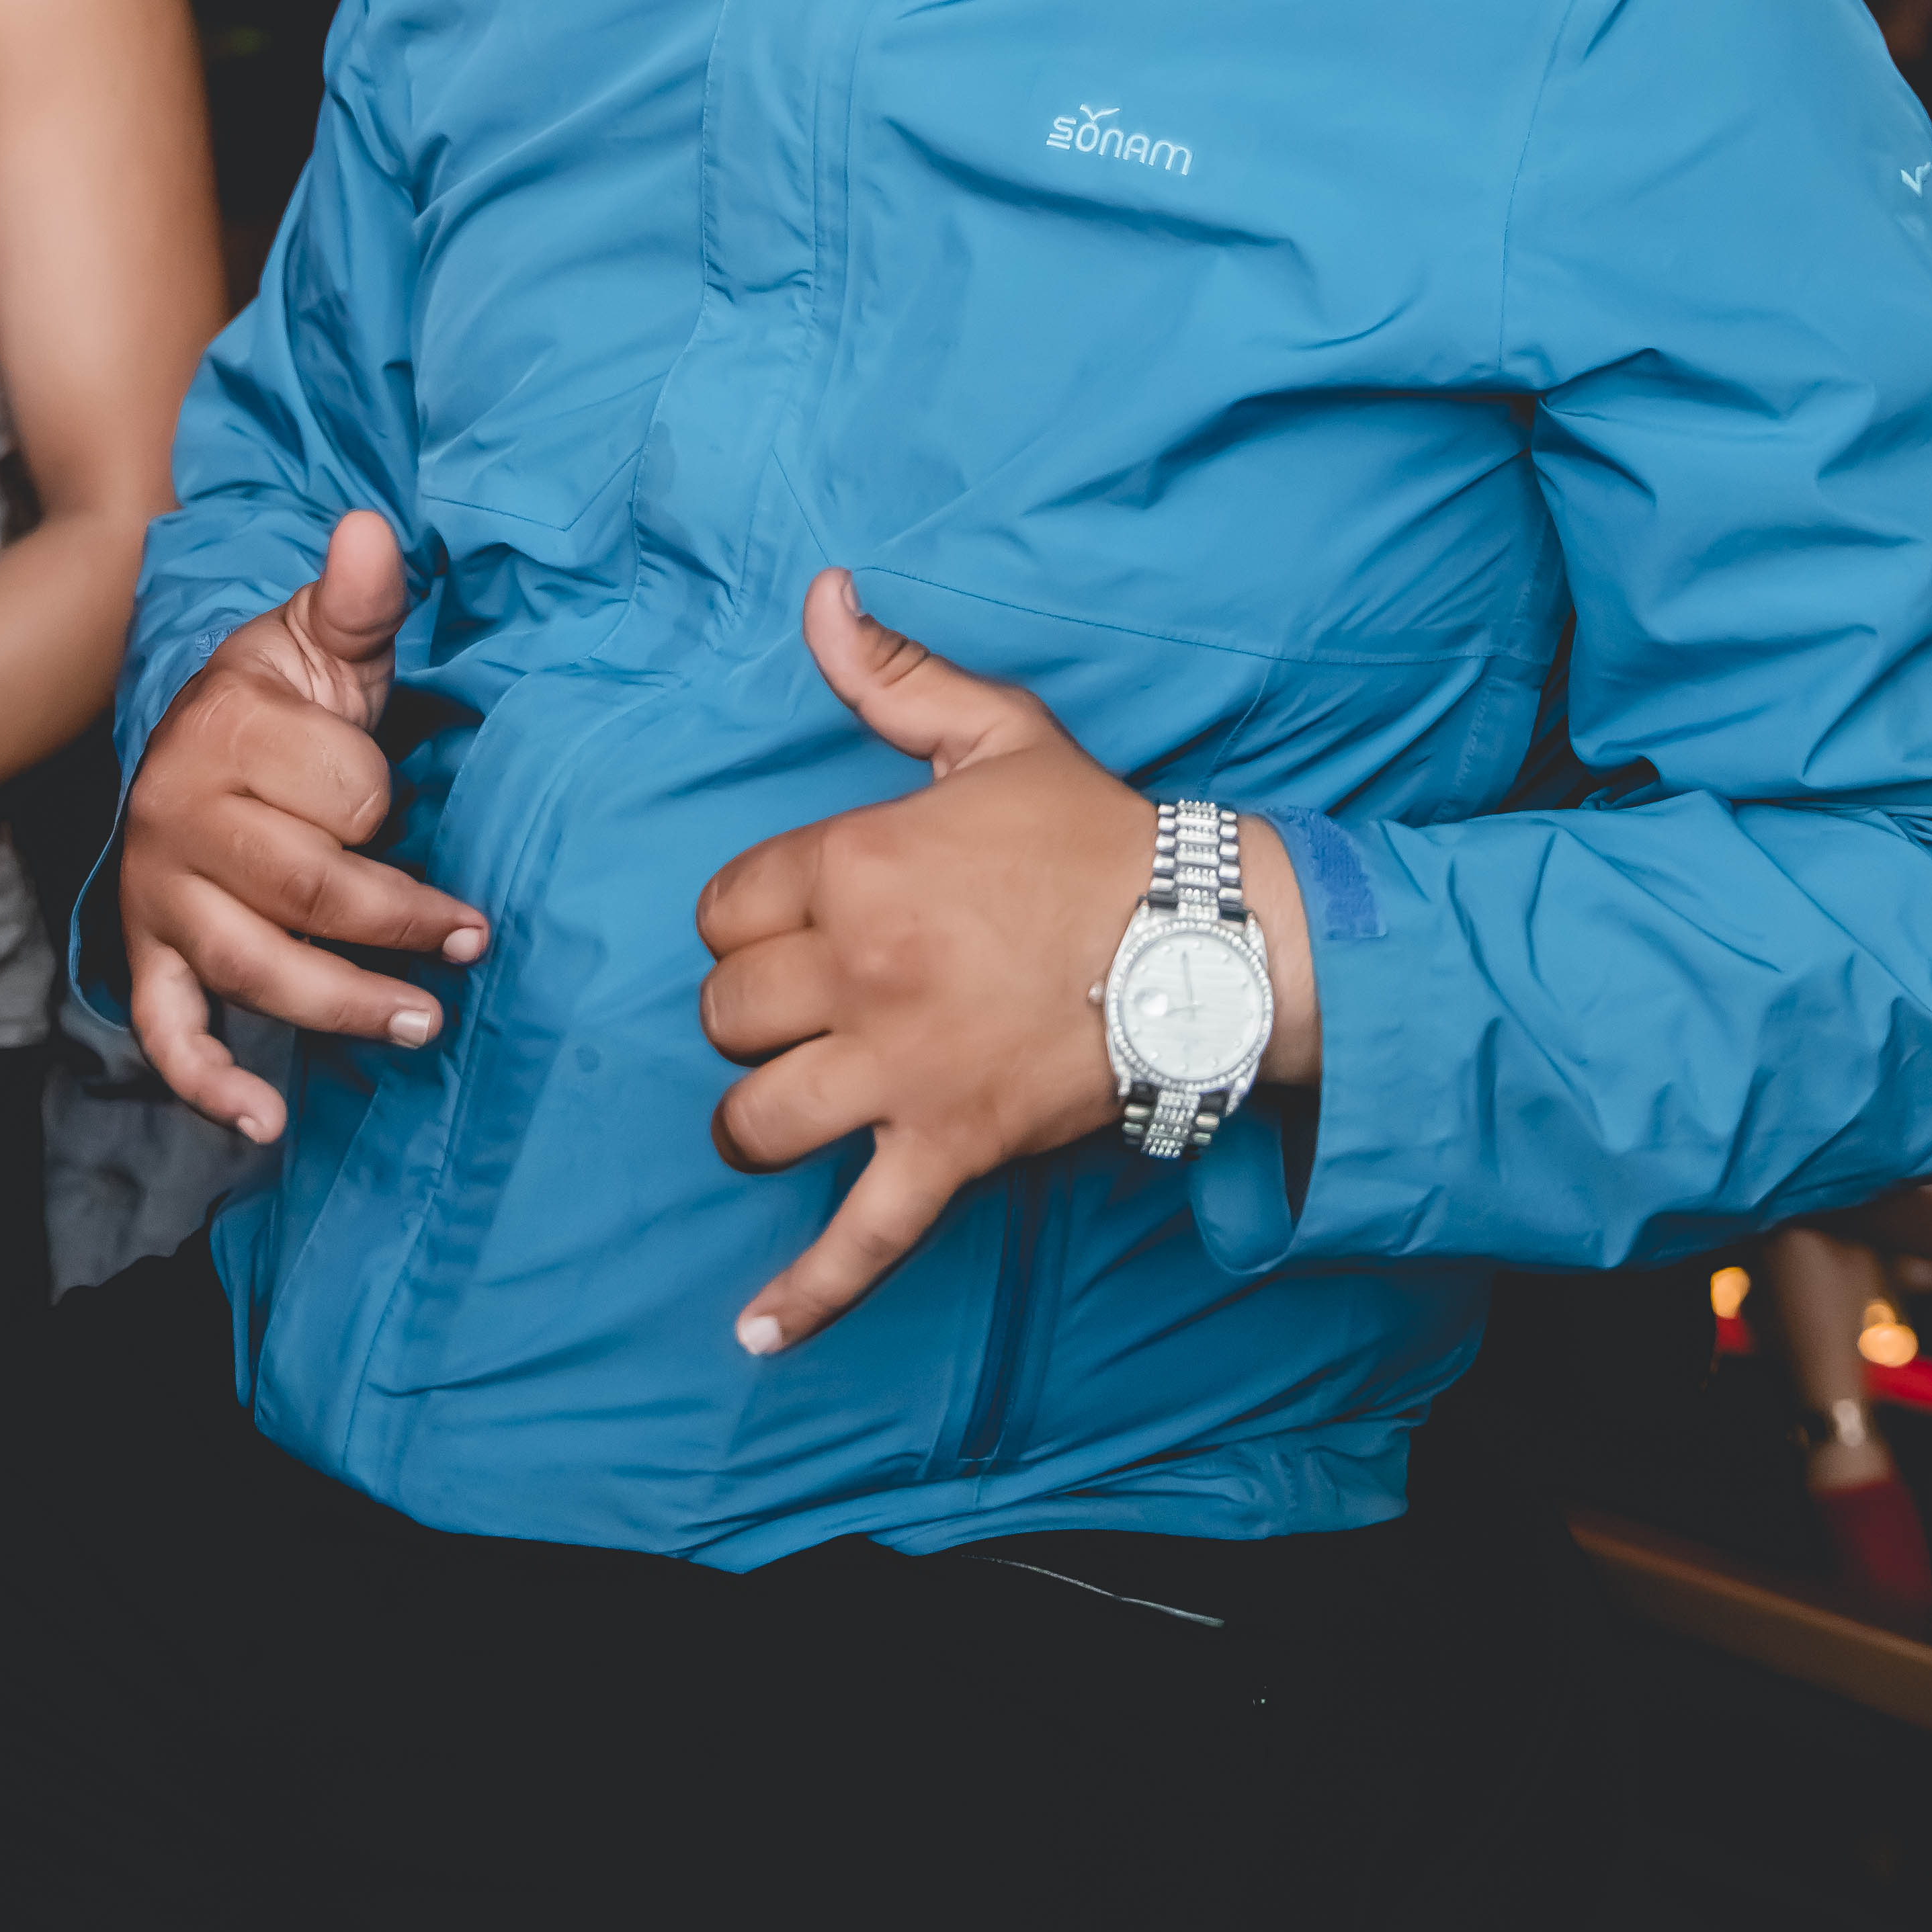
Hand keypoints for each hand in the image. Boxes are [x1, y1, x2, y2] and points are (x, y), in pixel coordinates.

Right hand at [122, 510, 487, 1143]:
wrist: (191, 736)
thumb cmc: (277, 696)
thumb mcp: (320, 641)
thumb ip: (359, 599)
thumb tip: (373, 527)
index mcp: (222, 734)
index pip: (340, 794)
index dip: (386, 800)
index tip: (407, 798)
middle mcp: (174, 818)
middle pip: (306, 891)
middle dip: (400, 921)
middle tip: (473, 941)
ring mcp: (156, 895)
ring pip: (251, 968)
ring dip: (341, 1006)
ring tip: (423, 1025)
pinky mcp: (146, 955)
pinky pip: (166, 1032)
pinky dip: (208, 1086)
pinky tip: (263, 1125)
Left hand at [696, 570, 1316, 1353]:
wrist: (1205, 939)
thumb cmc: (1094, 834)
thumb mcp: (993, 734)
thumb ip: (891, 673)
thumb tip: (821, 593)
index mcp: (858, 866)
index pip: (727, 908)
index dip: (752, 918)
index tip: (798, 922)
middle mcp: (862, 972)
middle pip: (726, 1014)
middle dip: (754, 1013)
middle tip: (813, 1004)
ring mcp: (902, 1071)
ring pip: (759, 1118)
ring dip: (758, 1119)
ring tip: (784, 1110)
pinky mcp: (948, 1151)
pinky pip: (860, 1238)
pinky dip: (805, 1297)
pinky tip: (755, 1338)